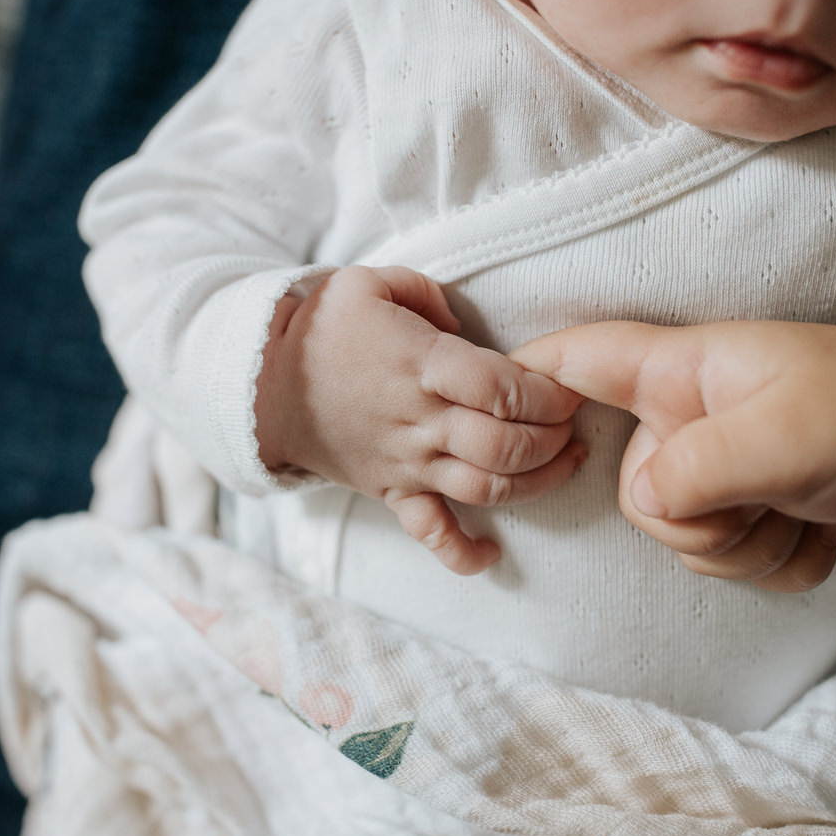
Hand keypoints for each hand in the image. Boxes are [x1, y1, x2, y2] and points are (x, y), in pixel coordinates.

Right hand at [257, 266, 585, 573]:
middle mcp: (419, 421)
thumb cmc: (324, 328)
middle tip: (573, 421)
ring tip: (566, 461)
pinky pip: (431, 534)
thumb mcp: (372, 282)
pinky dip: (464, 553)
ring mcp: (407, 462)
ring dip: (538, 482)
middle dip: (555, 437)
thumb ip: (429, 294)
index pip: (503, 389)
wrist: (262, 384)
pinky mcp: (393, 490)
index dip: (549, 393)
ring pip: (487, 488)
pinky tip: (494, 552)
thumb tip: (465, 324)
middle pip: (506, 445)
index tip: (571, 384)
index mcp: (421, 364)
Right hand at [513, 321, 835, 590]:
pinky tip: (822, 528)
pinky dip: (784, 562)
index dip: (526, 383)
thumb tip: (643, 503)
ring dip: (752, 548)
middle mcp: (691, 417)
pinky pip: (738, 563)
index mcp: (681, 373)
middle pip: (639, 494)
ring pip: (690, 540)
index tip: (506, 419)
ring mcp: (727, 463)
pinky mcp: (761, 505)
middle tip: (762, 498)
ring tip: (805, 508)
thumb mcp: (781, 438)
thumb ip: (693, 473)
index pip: (575, 361)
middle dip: (700, 526)